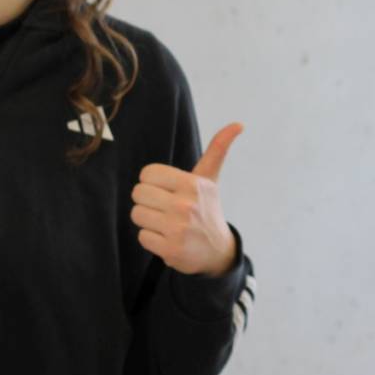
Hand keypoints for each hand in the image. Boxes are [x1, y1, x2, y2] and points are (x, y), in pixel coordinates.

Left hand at [131, 122, 242, 275]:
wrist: (218, 251)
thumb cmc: (208, 209)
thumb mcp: (211, 179)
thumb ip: (218, 149)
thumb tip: (238, 124)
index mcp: (193, 184)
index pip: (148, 173)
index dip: (153, 182)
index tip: (167, 190)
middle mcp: (186, 205)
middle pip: (138, 193)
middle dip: (148, 201)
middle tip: (165, 207)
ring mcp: (178, 229)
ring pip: (137, 214)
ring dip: (148, 220)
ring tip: (166, 222)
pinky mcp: (170, 250)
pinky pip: (142, 236)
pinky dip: (152, 239)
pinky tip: (168, 238)